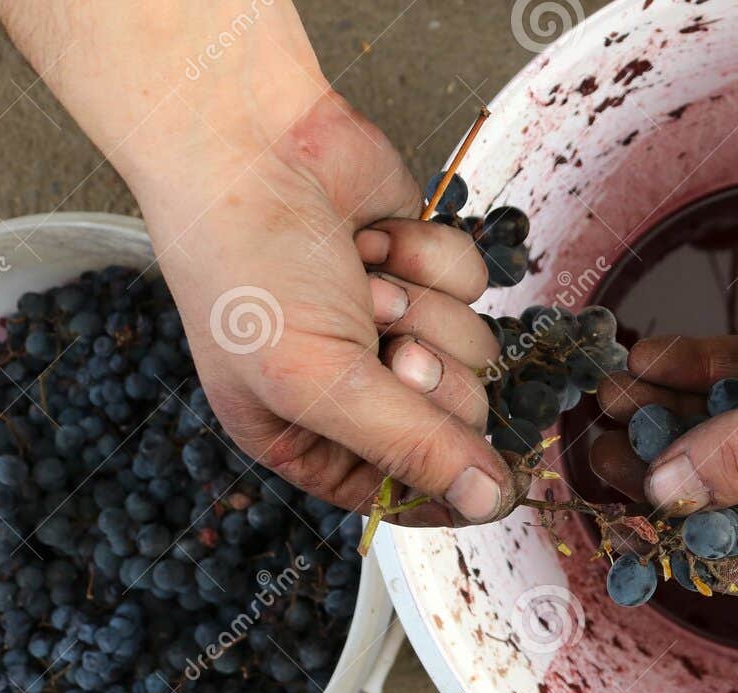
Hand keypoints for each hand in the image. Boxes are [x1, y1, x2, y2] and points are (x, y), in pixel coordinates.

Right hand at [0, 1, 513, 524]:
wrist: (248, 143)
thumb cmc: (250, 267)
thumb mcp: (318, 379)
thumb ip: (410, 446)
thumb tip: (489, 505)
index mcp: (309, 440)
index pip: (408, 495)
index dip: (450, 485)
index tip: (489, 479)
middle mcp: (357, 390)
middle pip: (460, 422)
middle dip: (427, 374)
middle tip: (381, 337)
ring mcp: (398, 326)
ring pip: (477, 351)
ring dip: (423, 307)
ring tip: (359, 279)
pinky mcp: (426, 268)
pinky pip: (477, 286)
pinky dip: (430, 256)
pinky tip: (375, 238)